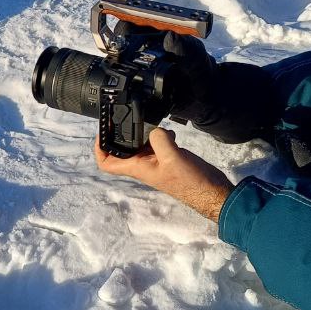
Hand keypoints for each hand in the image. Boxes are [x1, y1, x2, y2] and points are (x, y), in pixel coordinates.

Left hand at [94, 128, 233, 221]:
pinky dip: (160, 135)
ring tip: (149, 122)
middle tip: (124, 118)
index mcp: (138, 168)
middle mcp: (143, 165)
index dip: (100, 149)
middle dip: (121, 134)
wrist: (210, 191)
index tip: (103, 132)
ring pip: (141, 145)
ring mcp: (156, 162)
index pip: (107, 163)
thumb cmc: (190, 181)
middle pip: (122, 150)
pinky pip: (158, 144)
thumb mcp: (171, 157)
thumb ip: (158, 140)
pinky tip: (170, 132)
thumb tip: (154, 130)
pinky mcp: (168, 159)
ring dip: (143, 132)